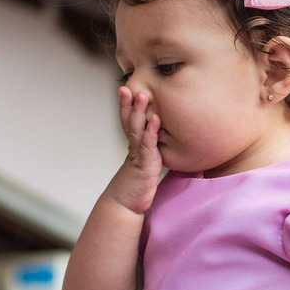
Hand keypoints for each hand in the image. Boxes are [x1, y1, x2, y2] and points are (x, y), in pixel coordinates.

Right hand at [106, 87, 162, 214]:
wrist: (127, 204)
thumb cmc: (138, 184)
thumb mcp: (145, 163)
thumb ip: (150, 149)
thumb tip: (163, 136)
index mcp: (134, 145)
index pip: (128, 121)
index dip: (126, 105)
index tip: (126, 88)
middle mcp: (133, 147)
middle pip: (129, 121)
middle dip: (128, 103)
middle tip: (128, 85)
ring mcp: (138, 155)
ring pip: (137, 130)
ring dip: (139, 112)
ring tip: (142, 95)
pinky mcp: (145, 165)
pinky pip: (148, 146)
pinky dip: (151, 132)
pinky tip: (155, 120)